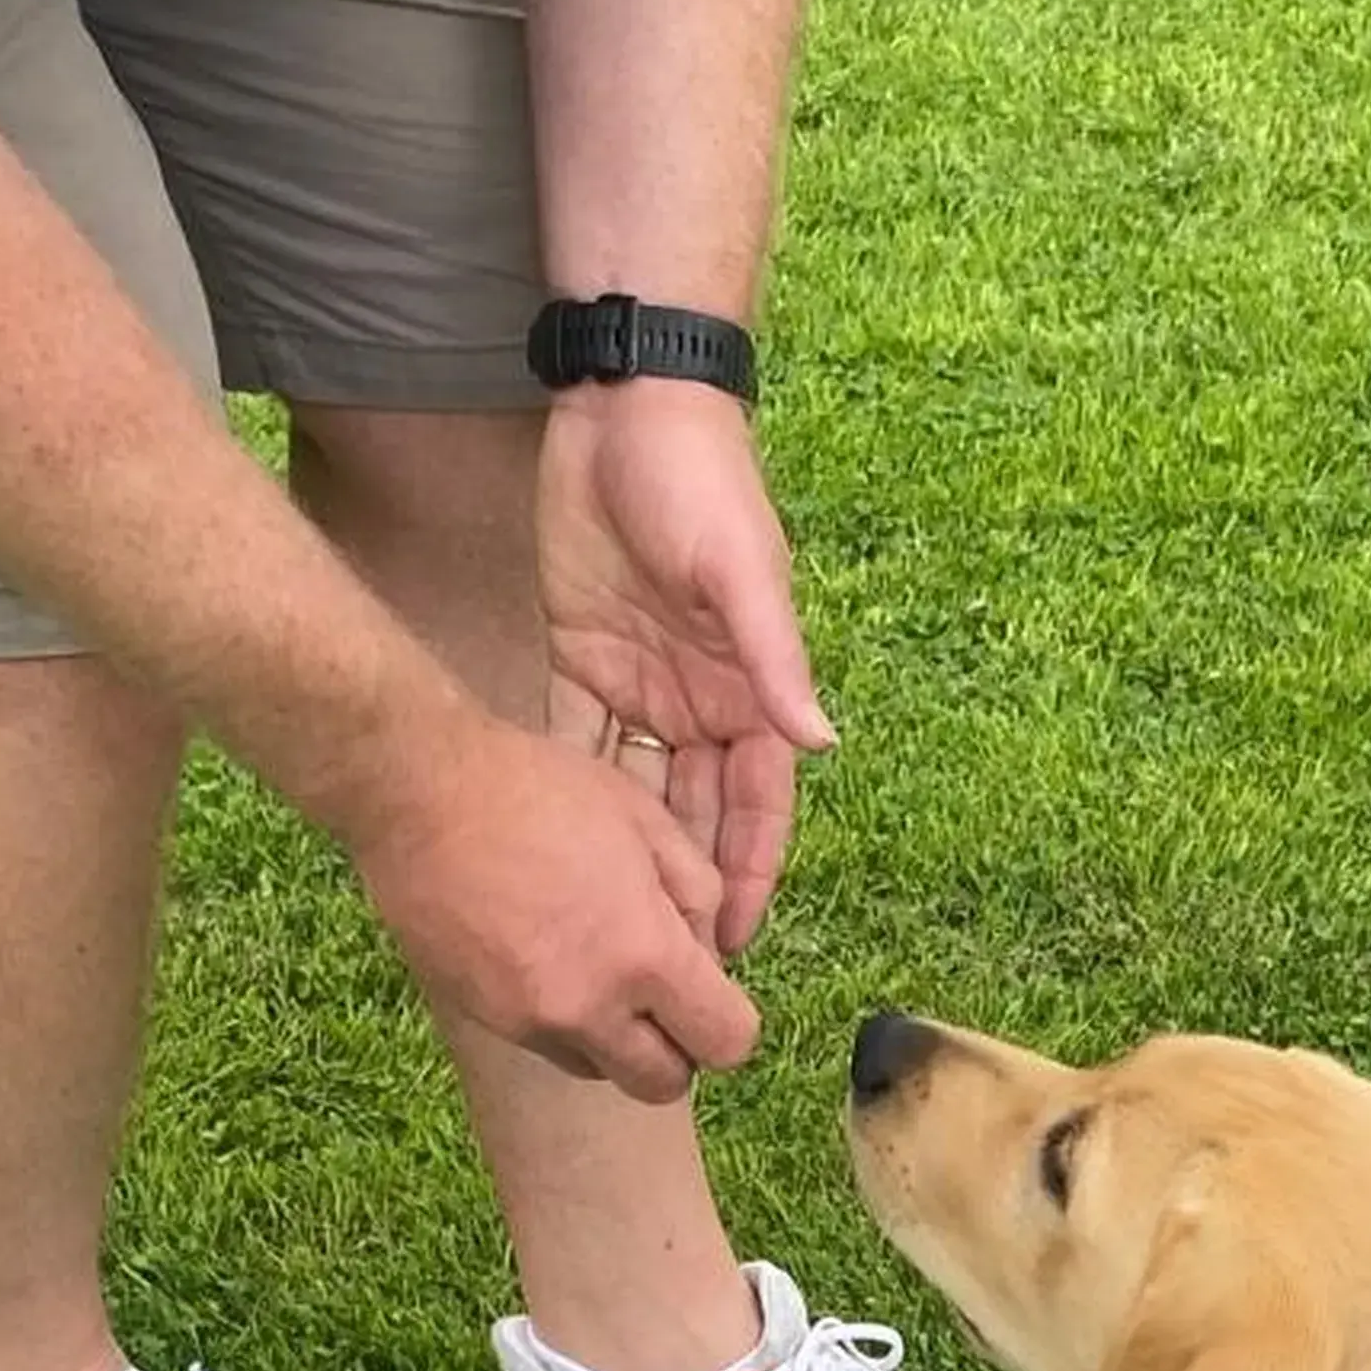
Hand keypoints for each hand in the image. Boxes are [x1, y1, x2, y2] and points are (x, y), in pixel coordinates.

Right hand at [341, 707, 760, 1100]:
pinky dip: (562, 1020)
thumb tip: (710, 950)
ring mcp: (526, 1019)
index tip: (710, 987)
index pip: (727, 1043)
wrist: (418, 792)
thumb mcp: (648, 822)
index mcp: (644, 955)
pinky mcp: (480, 1016)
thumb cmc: (539, 790)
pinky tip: (545, 955)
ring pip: (600, 1068)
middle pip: (665, 1083)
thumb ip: (700, 895)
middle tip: (662, 993)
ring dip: (616, 1038)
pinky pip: (544, 1042)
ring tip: (597, 966)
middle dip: (677, 1048)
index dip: (729, 1019)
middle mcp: (588, 1006)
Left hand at [536, 379, 832, 952]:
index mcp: (751, 688)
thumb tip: (824, 744)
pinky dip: (569, 793)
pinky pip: (577, 742)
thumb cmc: (702, 482)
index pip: (758, 803)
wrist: (627, 407)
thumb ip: (777, 663)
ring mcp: (642, 684)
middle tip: (660, 963)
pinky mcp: (582, 657)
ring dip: (625, 857)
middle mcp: (702, 700)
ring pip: (637, 793)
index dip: (751, 874)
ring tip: (602, 926)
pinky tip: (546, 851)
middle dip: (685, 889)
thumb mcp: (743, 573)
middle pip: (696, 815)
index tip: (734, 944)